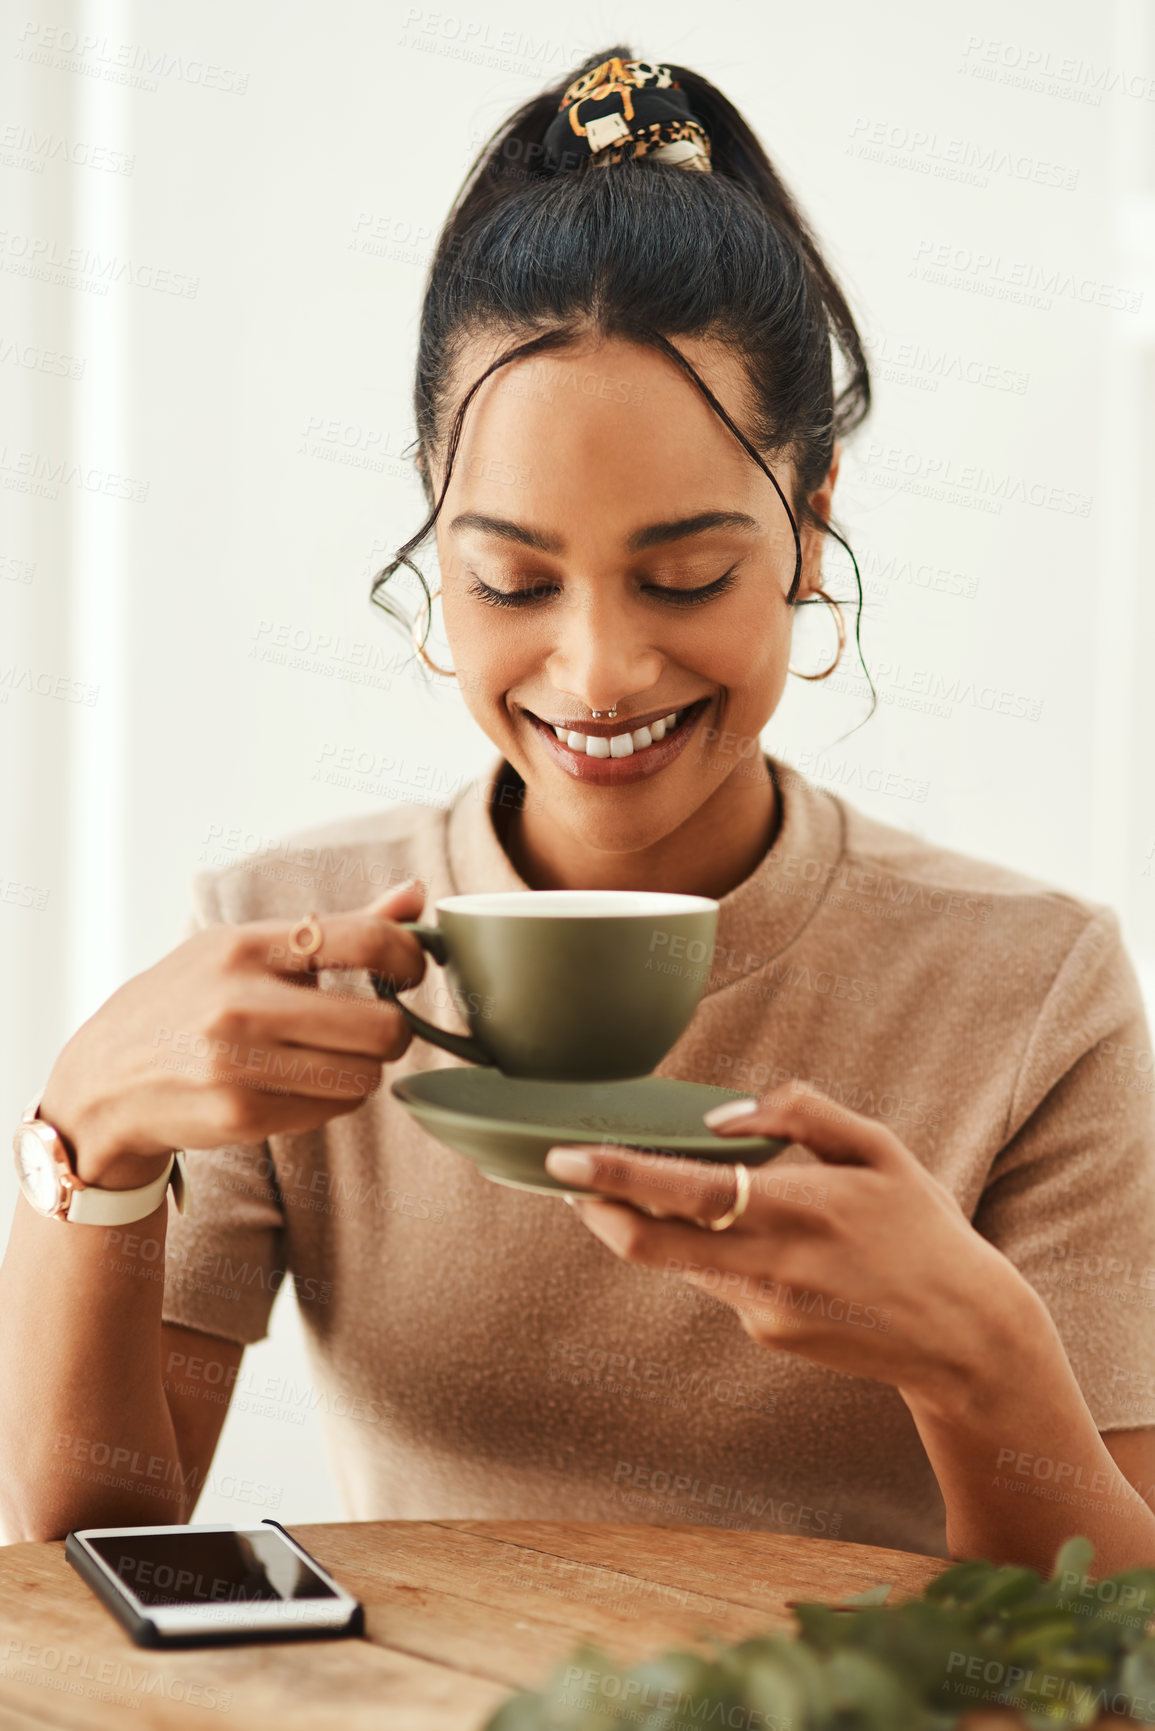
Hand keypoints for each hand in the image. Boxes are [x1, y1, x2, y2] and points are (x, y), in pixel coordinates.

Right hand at [36, 880, 428, 1188]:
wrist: (105, 1080)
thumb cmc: (190, 1002)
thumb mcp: (247, 948)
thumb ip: (338, 928)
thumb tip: (417, 895)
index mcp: (246, 946)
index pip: (365, 940)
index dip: (408, 958)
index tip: (409, 971)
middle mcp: (240, 1002)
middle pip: (382, 1027)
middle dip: (394, 1029)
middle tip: (376, 1026)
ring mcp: (239, 1063)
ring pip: (365, 1076)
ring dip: (363, 1069)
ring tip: (329, 1056)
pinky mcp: (240, 1115)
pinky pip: (332, 1110)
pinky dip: (330, 1099)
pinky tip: (296, 1084)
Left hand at [544, 1078, 1035, 1410]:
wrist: (964, 1336)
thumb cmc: (920, 1226)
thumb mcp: (878, 1149)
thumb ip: (800, 1113)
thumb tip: (720, 1116)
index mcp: (800, 1209)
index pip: (687, 1191)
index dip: (616, 1177)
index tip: (563, 1158)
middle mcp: (772, 1266)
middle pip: (650, 1245)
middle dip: (595, 1210)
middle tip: (563, 1178)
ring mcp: (764, 1310)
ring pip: (679, 1261)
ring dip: (651, 1226)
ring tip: (642, 1187)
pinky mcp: (766, 1336)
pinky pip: (719, 1283)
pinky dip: (711, 1253)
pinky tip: (748, 1238)